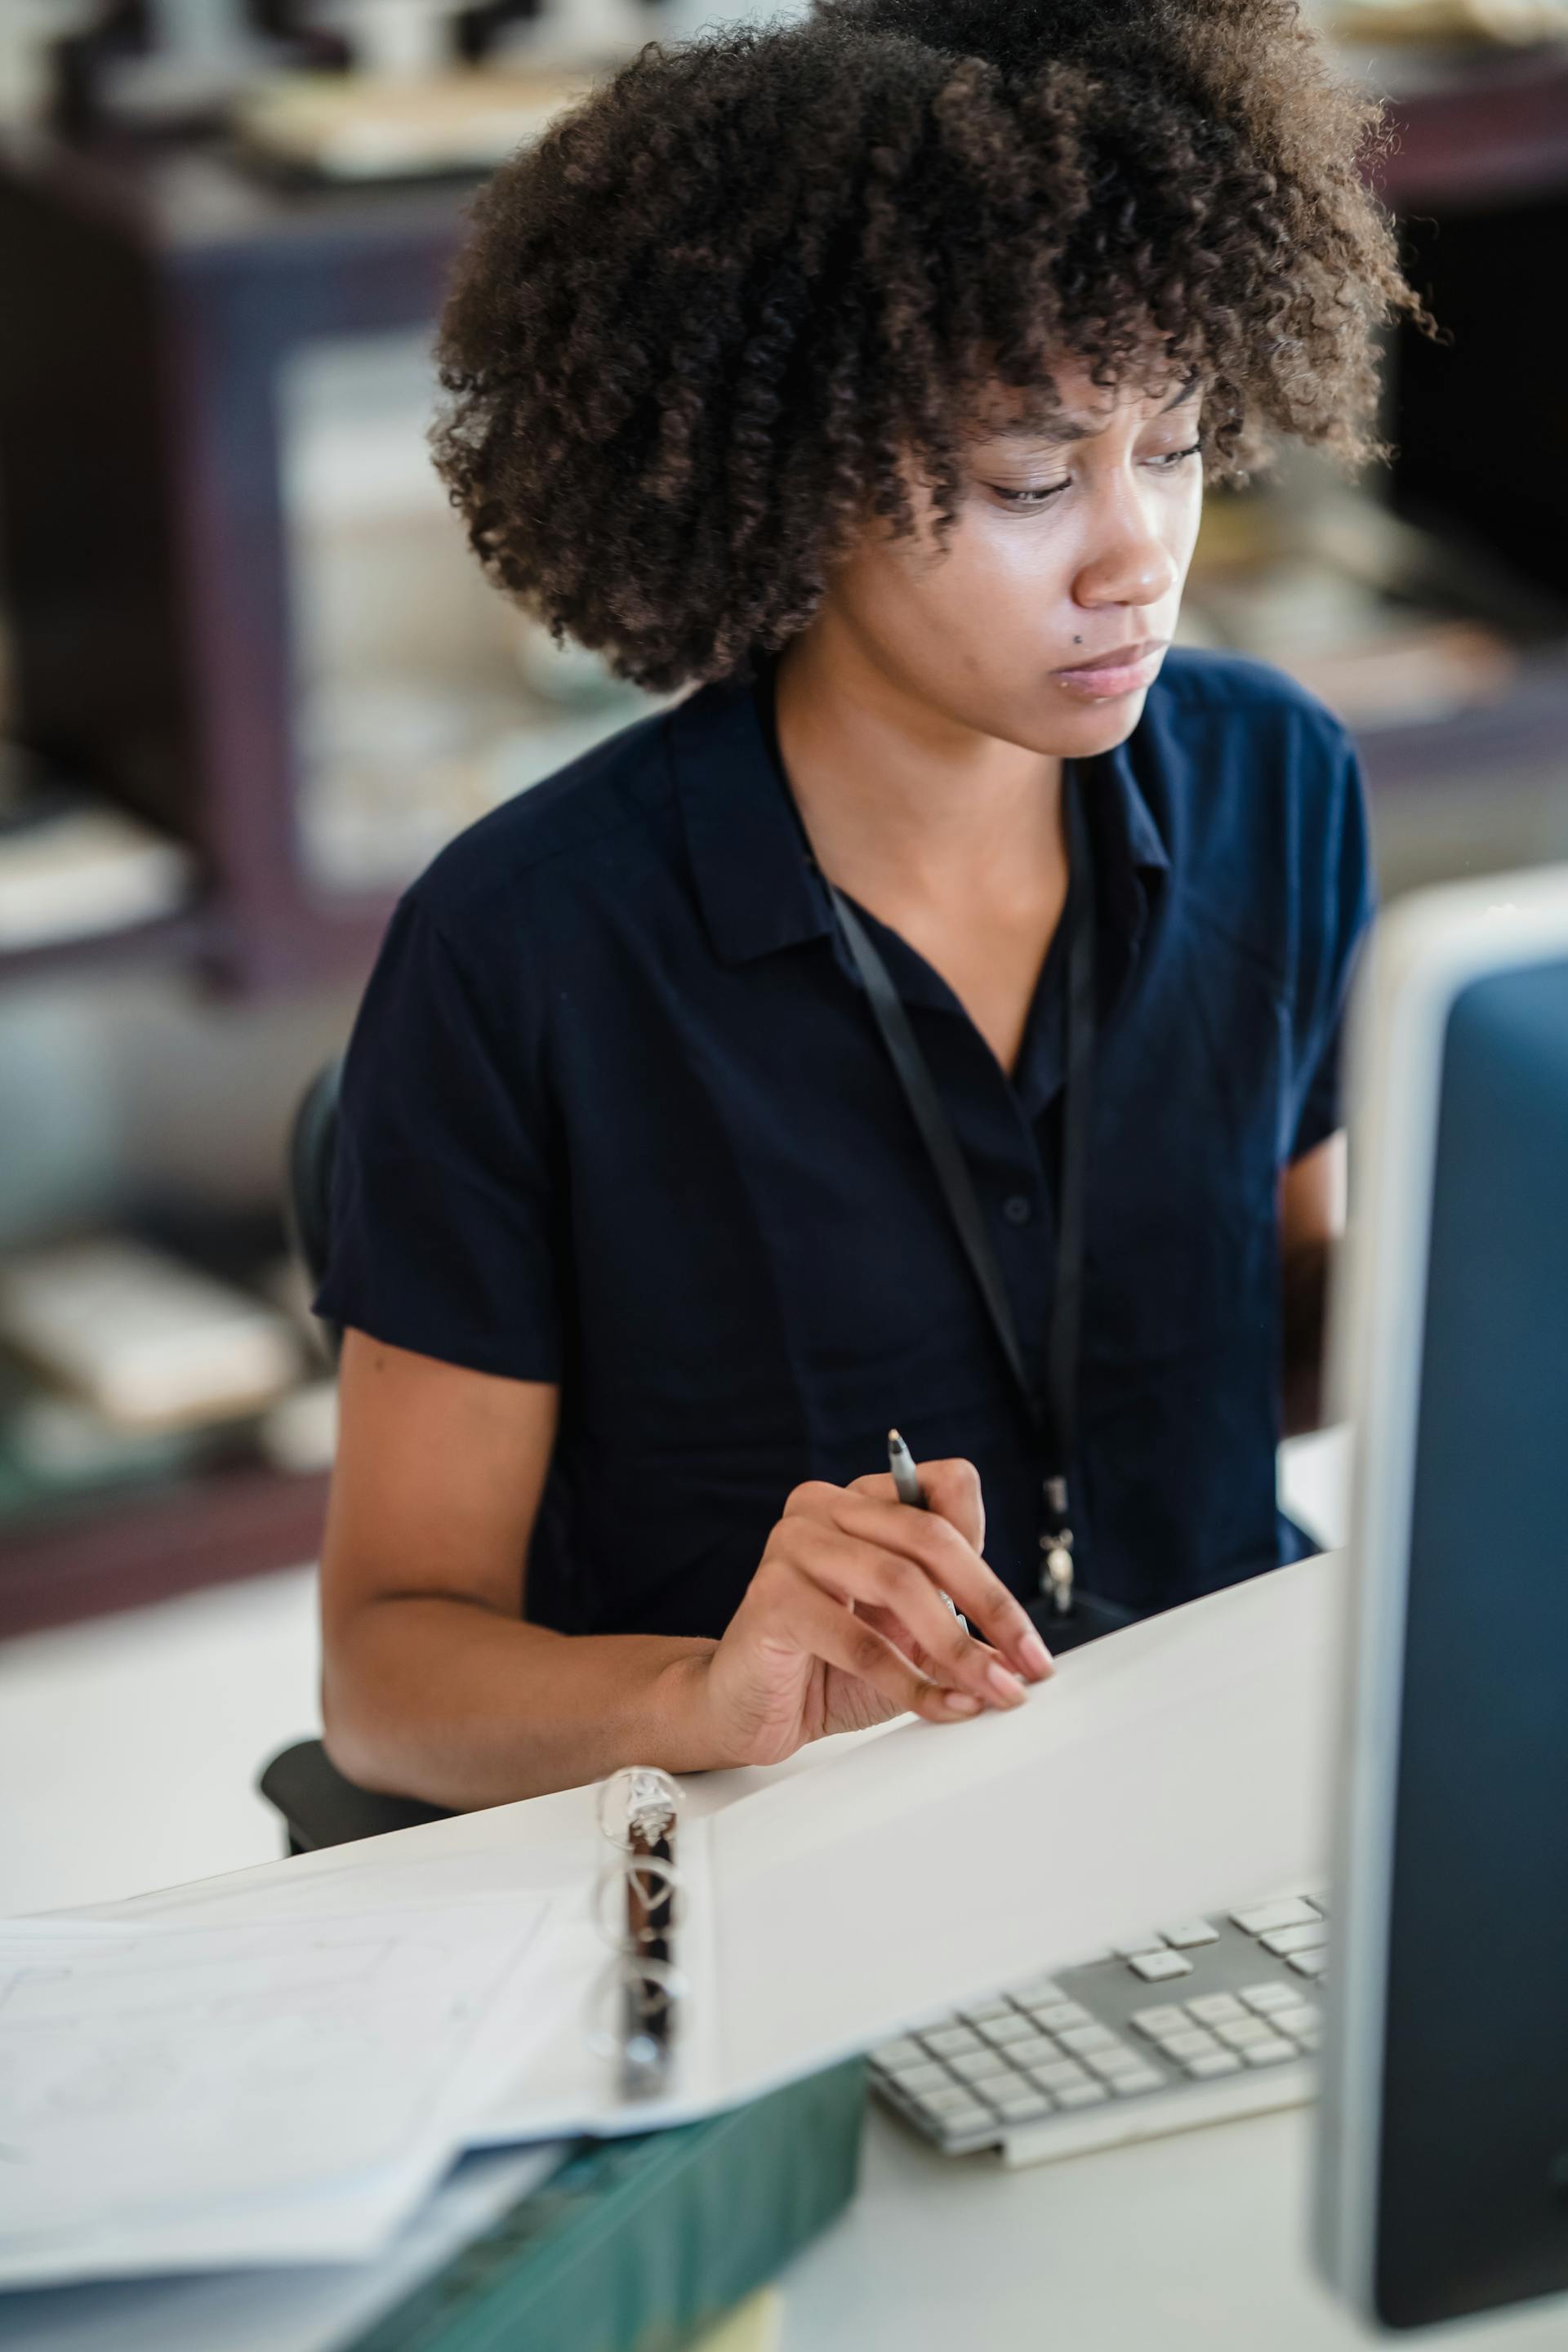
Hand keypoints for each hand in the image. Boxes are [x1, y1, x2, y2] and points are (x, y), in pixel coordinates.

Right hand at [693, 1458, 1054, 1768]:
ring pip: (899, 1582)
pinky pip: (859, 1641)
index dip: (992, 1558)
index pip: (947, 1488)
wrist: (748, 1708)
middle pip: (930, 1535)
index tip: (1024, 1633)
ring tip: (992, 1692)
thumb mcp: (908, 1635)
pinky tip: (941, 1706)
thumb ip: (956, 1623)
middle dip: (992, 1606)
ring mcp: (792, 1544)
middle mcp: (825, 1507)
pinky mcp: (772, 1596)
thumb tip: (1022, 1650)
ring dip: (958, 1648)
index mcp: (863, 1501)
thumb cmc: (828, 1665)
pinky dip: (911, 1682)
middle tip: (1029, 1665)